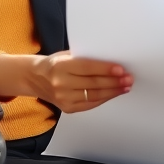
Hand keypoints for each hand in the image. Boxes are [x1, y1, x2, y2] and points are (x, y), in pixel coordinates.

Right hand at [0, 51, 132, 112]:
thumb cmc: (54, 64)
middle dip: (114, 81)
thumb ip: (84, 58)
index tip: (121, 69)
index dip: (105, 69)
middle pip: (93, 83)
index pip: (87, 68)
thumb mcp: (65, 55)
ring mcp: (63, 98)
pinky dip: (104, 99)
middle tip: (128, 78)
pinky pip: (90, 104)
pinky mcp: (67, 108)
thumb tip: (110, 60)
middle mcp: (60, 83)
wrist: (34, 78)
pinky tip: (113, 93)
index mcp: (60, 66)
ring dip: (113, 91)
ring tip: (125, 86)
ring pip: (94, 95)